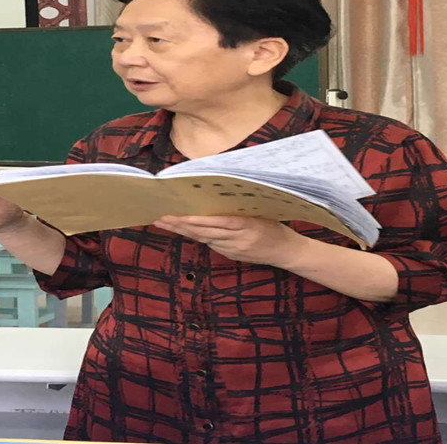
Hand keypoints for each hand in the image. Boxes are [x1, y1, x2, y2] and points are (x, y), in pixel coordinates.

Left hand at [152, 214, 308, 266]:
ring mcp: (233, 249)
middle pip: (203, 232)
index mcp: (247, 225)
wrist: (287, 251)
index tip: (177, 213)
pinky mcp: (231, 255)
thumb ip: (239, 206)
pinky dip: (194, 235)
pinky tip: (180, 228)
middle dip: (180, 224)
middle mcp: (238, 239)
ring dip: (182, 230)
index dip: (194, 219)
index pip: (215, 222)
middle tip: (159, 216)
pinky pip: (209, 243)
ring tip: (163, 221)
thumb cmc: (275, 224)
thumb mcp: (260, 211)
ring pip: (202, 238)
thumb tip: (214, 191)